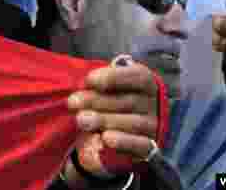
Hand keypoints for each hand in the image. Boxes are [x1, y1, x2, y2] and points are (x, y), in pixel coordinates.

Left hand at [65, 63, 160, 182]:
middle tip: (73, 102)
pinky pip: (141, 145)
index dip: (113, 77)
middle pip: (128, 101)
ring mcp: (152, 126)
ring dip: (104, 121)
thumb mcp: (105, 86)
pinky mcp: (151, 148)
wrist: (122, 131)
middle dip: (97, 101)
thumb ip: (96, 84)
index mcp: (144, 82)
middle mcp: (152, 104)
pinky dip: (124, 142)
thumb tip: (80, 84)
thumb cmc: (109, 99)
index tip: (89, 80)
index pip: (137, 76)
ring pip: (132, 123)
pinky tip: (106, 139)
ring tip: (82, 120)